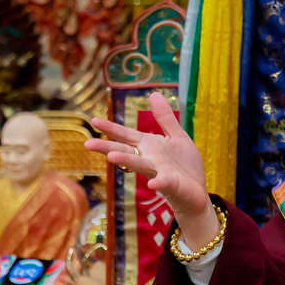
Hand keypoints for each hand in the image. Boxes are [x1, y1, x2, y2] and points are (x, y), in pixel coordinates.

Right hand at [86, 92, 218, 249]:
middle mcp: (149, 159)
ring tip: (112, 157)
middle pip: (125, 151)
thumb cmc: (184, 166)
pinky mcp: (172, 184)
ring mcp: (159, 172)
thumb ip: (165, 118)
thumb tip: (153, 93)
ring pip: (140, 165)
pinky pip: (164, 182)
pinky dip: (159, 182)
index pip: (126, 136)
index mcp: (149, 146)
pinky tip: (153, 183)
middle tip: (87, 143)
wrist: (197, 192)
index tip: (93, 120)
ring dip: (127, 160)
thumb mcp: (176, 136)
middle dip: (107, 147)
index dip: (111, 128)